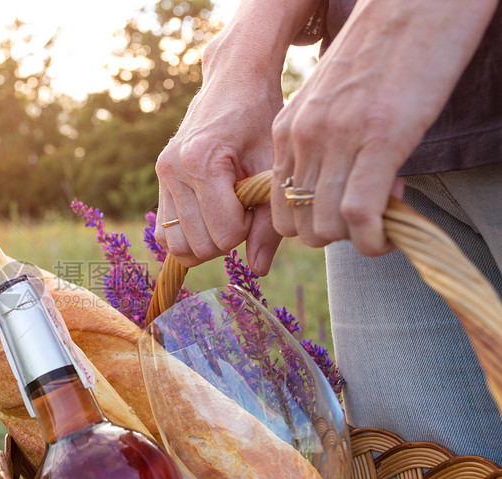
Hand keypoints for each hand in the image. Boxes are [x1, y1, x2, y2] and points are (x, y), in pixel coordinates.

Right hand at [154, 0, 322, 273]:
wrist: (234, 81)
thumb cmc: (260, 118)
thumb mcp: (272, 166)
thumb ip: (269, 221)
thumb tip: (258, 269)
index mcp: (201, 162)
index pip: (225, 234)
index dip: (248, 228)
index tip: (256, 201)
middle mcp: (172, 170)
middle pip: (198, 246)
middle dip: (227, 238)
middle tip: (244, 207)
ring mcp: (161, 176)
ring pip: (177, 246)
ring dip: (207, 240)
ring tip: (227, 211)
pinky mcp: (159, 180)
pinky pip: (165, 234)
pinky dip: (189, 234)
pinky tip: (210, 213)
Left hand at [270, 0, 496, 255]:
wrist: (415, 6)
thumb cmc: (381, 55)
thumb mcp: (332, 102)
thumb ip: (323, 142)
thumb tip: (333, 188)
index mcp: (288, 129)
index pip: (277, 204)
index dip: (306, 225)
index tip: (340, 219)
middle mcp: (303, 137)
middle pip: (296, 225)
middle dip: (329, 237)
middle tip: (363, 224)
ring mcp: (338, 140)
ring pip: (324, 227)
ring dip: (354, 241)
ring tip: (380, 226)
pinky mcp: (378, 140)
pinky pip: (359, 215)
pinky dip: (372, 240)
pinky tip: (385, 237)